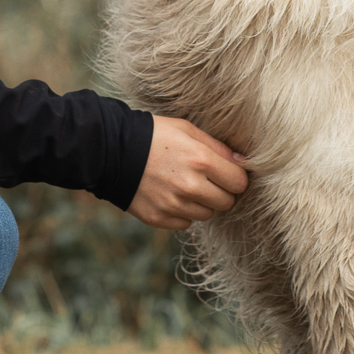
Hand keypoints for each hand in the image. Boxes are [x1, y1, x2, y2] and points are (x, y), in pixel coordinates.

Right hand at [128, 115, 249, 229]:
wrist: (111, 151)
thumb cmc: (153, 135)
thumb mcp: (187, 130)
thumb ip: (218, 147)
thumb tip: (242, 163)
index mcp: (201, 160)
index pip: (239, 182)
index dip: (236, 178)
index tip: (227, 173)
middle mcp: (190, 186)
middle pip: (227, 202)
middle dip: (221, 192)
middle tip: (206, 180)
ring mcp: (174, 205)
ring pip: (207, 215)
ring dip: (201, 203)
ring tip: (184, 185)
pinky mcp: (159, 219)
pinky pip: (185, 223)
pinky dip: (182, 213)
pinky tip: (170, 195)